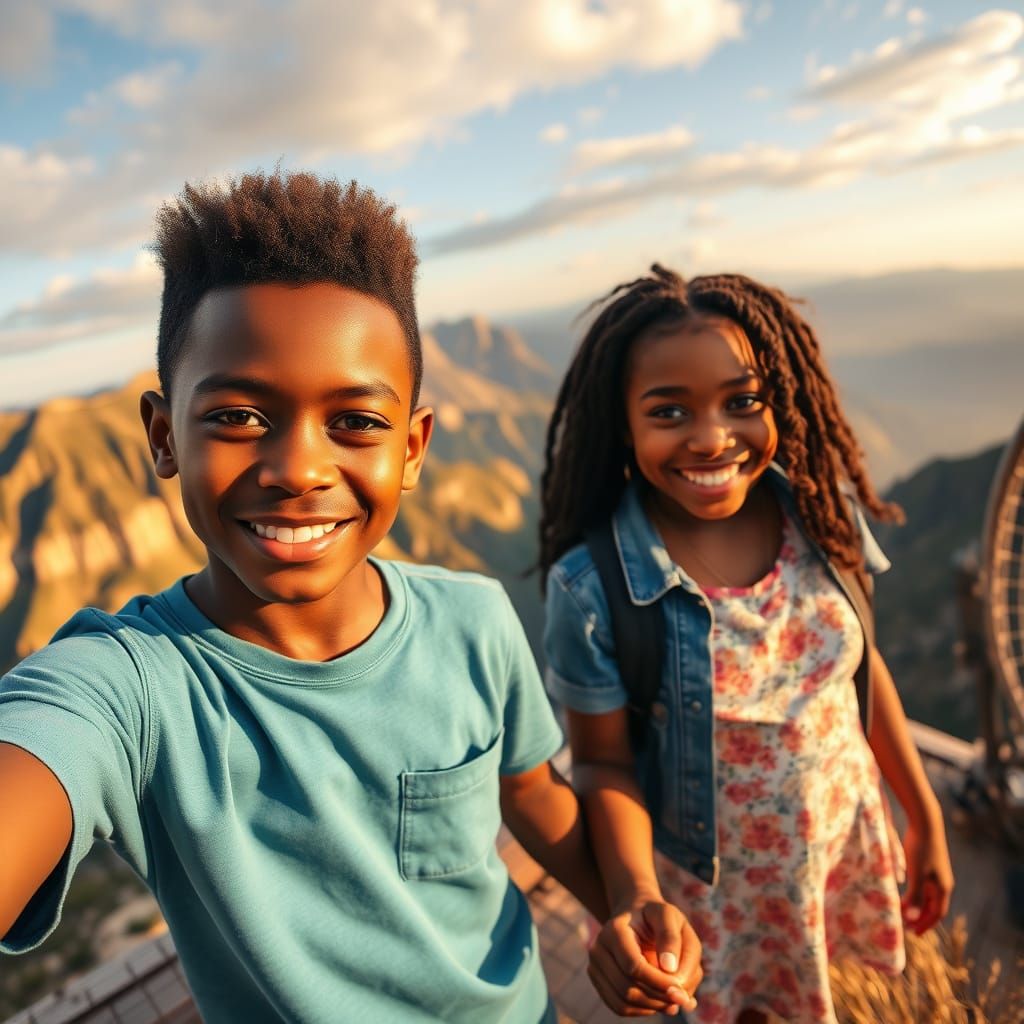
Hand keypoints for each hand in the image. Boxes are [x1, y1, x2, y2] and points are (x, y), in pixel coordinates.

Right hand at [587, 899, 701, 1016]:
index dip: (659, 983)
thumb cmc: (655, 917)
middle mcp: (599, 949)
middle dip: (659, 999)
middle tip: (683, 998)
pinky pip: (620, 1007)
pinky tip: (659, 1000)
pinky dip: (643, 1010)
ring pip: (623, 1003)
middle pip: (628, 989)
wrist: (635, 916)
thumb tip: (670, 971)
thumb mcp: (669, 916)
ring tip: (673, 999)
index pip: (634, 967)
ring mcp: (595, 967)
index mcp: (615, 929)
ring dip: (653, 1007)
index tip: (682, 990)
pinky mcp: (599, 982)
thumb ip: (672, 938)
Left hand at [901, 817, 953, 934]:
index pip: (937, 913)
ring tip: (904, 911)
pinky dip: (916, 892)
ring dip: (918, 905)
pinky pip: (925, 884)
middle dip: (922, 917)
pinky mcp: (930, 862)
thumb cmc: (920, 849)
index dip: (926, 924)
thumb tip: (913, 919)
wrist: (926, 822)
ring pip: (929, 895)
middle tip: (907, 926)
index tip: (914, 933)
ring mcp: (937, 872)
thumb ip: (915, 897)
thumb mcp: (916, 874)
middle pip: (934, 906)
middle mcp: (943, 882)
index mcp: (942, 888)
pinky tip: (906, 890)